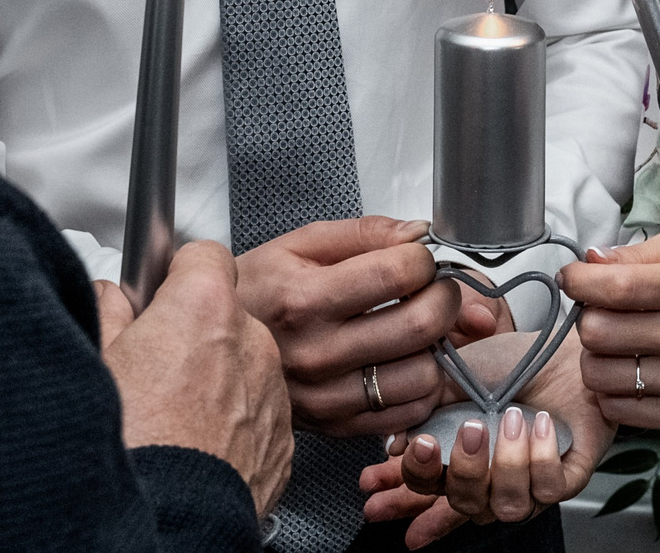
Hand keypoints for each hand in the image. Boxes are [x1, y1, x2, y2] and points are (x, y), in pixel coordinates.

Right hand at [97, 242, 291, 519]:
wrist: (167, 520)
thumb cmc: (133, 446)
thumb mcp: (97, 361)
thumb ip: (109, 312)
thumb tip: (110, 297)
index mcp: (204, 307)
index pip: (205, 254)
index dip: (179, 272)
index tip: (162, 290)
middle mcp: (251, 340)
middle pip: (225, 315)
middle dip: (197, 333)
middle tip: (155, 367)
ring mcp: (272, 391)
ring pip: (246, 365)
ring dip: (218, 380)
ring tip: (173, 416)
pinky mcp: (283, 439)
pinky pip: (257, 413)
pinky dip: (234, 423)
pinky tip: (196, 443)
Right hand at [237, 216, 498, 437]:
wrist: (213, 348)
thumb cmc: (257, 291)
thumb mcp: (297, 244)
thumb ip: (363, 232)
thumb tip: (418, 233)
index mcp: (305, 299)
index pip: (398, 273)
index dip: (424, 259)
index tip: (420, 258)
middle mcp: (317, 352)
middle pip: (421, 324)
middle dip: (445, 297)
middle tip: (435, 288)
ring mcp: (328, 396)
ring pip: (424, 375)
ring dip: (438, 346)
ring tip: (420, 327)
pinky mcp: (337, 426)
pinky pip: (409, 412)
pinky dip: (424, 386)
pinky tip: (408, 361)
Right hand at [358, 332, 614, 548]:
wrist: (564, 351)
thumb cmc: (512, 362)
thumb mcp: (457, 375)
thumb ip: (425, 407)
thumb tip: (397, 443)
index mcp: (458, 457)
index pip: (426, 485)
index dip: (417, 476)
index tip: (421, 445)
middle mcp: (490, 480)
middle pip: (465, 503)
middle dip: (465, 470)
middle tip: (472, 428)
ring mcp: (527, 484)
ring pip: (507, 507)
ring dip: (508, 464)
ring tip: (512, 418)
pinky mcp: (565, 481)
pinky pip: (549, 491)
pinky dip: (543, 457)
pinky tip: (543, 423)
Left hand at [564, 233, 659, 427]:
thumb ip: (631, 255)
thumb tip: (589, 260)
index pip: (614, 287)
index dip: (578, 281)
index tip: (572, 278)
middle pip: (596, 332)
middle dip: (587, 318)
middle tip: (600, 312)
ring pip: (597, 374)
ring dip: (594, 357)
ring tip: (615, 343)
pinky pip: (615, 408)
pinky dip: (610, 390)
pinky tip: (628, 369)